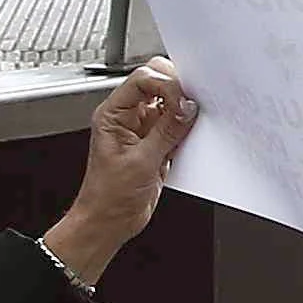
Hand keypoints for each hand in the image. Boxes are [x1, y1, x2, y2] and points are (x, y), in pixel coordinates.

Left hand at [48, 60, 196, 286]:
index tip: (184, 101)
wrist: (108, 222)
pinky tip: (190, 139)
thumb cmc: (108, 197)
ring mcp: (143, 129)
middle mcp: (127, 117)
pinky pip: (177, 124)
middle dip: (178, 90)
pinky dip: (188, 128)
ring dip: (184, 110)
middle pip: (157, 82)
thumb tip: (188, 106)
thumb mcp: (141, 162)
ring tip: (192, 124)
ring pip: (170, 102)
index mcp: (113, 114)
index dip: (166, 84)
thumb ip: (167, 131)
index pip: (142, 80)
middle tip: (193, 104)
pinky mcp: (157, 142)